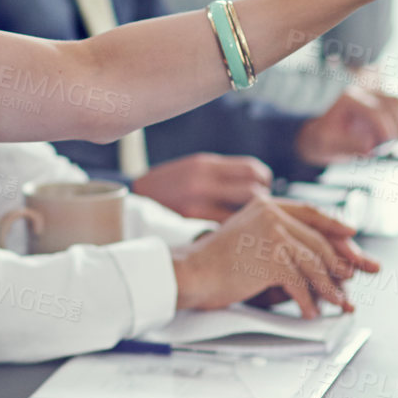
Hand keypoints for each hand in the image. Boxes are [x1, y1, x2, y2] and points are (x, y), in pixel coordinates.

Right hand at [132, 152, 273, 221]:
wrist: (133, 200)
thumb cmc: (169, 185)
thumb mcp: (194, 168)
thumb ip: (222, 173)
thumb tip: (258, 180)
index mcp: (205, 164)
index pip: (252, 169)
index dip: (264, 179)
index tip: (262, 186)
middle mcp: (202, 182)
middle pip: (254, 192)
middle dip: (263, 201)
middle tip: (260, 208)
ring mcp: (196, 204)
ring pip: (244, 214)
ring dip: (252, 218)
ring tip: (248, 221)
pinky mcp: (191, 223)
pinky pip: (226, 228)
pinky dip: (235, 230)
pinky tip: (232, 232)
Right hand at [170, 196, 378, 316]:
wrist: (192, 271)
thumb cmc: (217, 260)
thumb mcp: (249, 234)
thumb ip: (278, 234)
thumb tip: (316, 252)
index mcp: (267, 205)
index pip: (311, 212)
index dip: (335, 225)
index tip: (353, 237)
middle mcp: (272, 214)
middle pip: (319, 240)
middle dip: (341, 263)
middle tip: (353, 279)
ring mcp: (272, 234)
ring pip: (314, 263)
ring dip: (329, 288)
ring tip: (337, 302)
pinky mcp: (270, 258)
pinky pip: (300, 283)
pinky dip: (308, 301)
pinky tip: (310, 311)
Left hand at [294, 86, 397, 165]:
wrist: (321, 137)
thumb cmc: (322, 139)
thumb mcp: (328, 144)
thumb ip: (348, 144)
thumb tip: (371, 145)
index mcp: (348, 98)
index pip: (375, 110)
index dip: (384, 130)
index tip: (384, 149)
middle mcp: (364, 92)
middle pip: (392, 104)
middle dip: (392, 129)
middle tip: (381, 149)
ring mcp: (375, 96)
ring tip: (384, 143)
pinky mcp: (383, 105)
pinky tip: (386, 139)